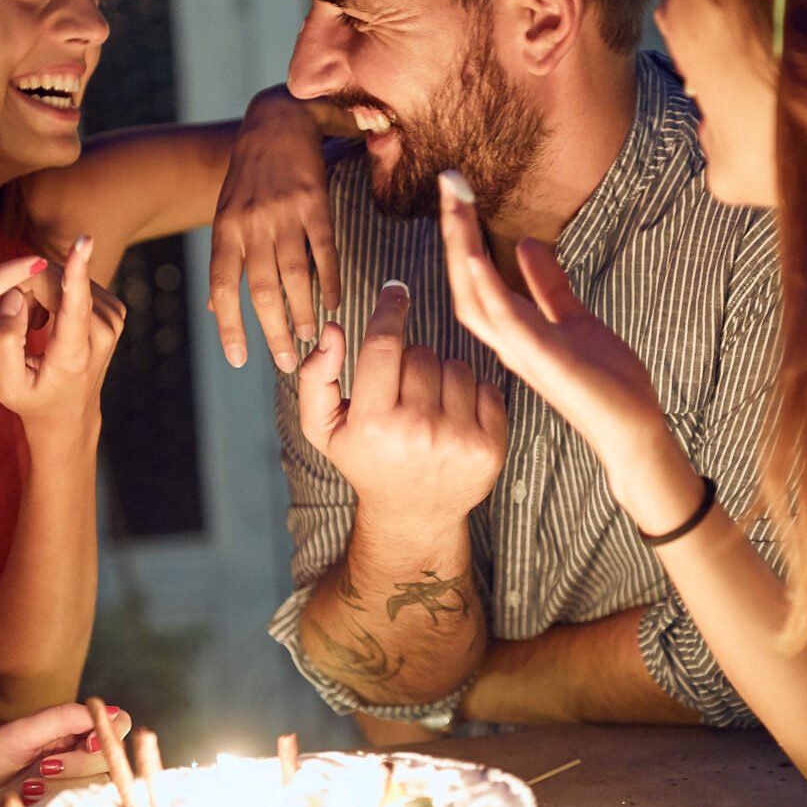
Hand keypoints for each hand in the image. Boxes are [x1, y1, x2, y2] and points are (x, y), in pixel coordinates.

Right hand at [0, 234, 126, 443]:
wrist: (68, 414)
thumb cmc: (32, 399)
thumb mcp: (5, 383)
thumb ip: (5, 339)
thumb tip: (15, 295)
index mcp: (75, 353)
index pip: (75, 305)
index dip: (77, 269)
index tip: (84, 241)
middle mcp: (102, 332)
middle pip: (55, 282)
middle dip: (23, 289)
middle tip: (0, 314)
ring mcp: (112, 318)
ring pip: (60, 278)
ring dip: (36, 294)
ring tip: (30, 328)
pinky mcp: (113, 308)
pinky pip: (72, 282)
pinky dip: (52, 295)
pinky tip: (47, 322)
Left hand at [0, 702, 104, 806]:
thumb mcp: (19, 733)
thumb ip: (65, 718)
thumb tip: (112, 713)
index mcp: (65, 733)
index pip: (116, 728)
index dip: (109, 736)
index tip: (88, 741)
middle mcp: (72, 760)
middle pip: (111, 760)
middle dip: (78, 764)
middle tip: (39, 769)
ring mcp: (65, 793)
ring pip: (99, 789)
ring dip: (62, 788)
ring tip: (27, 789)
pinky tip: (28, 806)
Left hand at [209, 88, 338, 371]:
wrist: (275, 118)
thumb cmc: (250, 173)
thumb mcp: (226, 212)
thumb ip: (224, 260)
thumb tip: (214, 309)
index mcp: (225, 228)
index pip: (222, 286)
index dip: (228, 325)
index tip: (238, 360)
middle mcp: (251, 223)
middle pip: (261, 290)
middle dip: (273, 331)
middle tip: (285, 363)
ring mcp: (283, 212)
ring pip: (293, 275)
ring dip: (304, 312)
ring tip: (312, 338)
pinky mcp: (315, 202)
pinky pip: (323, 250)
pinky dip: (329, 280)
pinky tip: (335, 303)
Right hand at [297, 279, 507, 530]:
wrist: (413, 516)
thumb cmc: (366, 462)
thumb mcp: (324, 428)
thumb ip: (316, 377)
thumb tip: (331, 330)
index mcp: (373, 423)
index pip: (384, 345)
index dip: (389, 310)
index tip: (395, 290)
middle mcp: (416, 431)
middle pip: (421, 354)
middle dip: (411, 362)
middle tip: (403, 394)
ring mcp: (457, 440)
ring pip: (456, 366)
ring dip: (442, 377)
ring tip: (428, 408)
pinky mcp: (490, 447)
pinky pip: (487, 387)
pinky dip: (472, 395)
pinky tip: (455, 418)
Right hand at [438, 171, 698, 532]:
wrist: (632, 429)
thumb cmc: (605, 382)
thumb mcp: (576, 319)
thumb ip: (548, 285)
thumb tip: (525, 244)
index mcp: (515, 329)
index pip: (475, 277)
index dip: (463, 235)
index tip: (459, 192)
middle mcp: (509, 340)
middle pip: (465, 281)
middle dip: (455, 233)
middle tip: (449, 184)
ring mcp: (522, 351)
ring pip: (475, 297)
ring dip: (463, 250)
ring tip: (455, 205)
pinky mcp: (543, 360)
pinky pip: (505, 321)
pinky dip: (487, 288)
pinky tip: (476, 257)